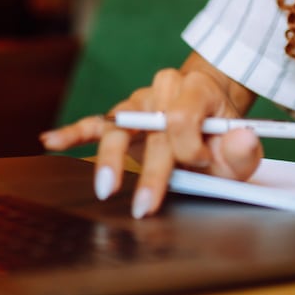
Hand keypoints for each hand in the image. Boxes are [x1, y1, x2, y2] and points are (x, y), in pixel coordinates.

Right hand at [39, 66, 262, 218]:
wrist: (212, 105)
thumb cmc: (222, 130)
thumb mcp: (242, 140)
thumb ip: (244, 146)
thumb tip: (241, 139)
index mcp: (194, 89)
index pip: (182, 116)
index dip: (191, 147)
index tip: (202, 166)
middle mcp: (161, 89)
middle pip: (150, 128)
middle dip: (150, 170)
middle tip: (146, 205)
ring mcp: (137, 103)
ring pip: (118, 126)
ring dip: (110, 158)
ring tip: (106, 187)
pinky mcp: (121, 116)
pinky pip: (93, 123)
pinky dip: (72, 132)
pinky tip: (50, 140)